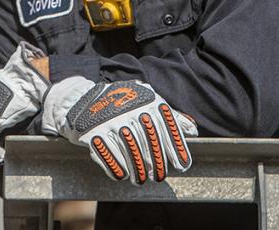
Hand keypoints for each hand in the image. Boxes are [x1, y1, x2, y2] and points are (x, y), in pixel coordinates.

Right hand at [41, 77, 197, 184]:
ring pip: (130, 151)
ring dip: (138, 169)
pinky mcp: (93, 131)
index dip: (175, 149)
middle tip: (159, 176)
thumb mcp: (148, 102)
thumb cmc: (125, 103)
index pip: (166, 128)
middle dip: (157, 163)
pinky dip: (116, 167)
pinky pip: (108, 154)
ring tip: (141, 179)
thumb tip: (193, 130)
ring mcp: (111, 120)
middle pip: (149, 142)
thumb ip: (171, 117)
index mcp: (147, 101)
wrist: (85, 97)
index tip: (181, 166)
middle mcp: (131, 109)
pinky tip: (123, 176)